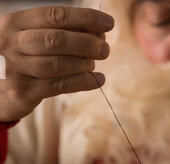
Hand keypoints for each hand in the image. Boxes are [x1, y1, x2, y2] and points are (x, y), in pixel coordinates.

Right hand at [0, 5, 113, 121]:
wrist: (8, 90)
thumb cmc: (31, 58)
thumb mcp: (41, 39)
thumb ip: (67, 33)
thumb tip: (99, 33)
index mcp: (16, 22)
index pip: (55, 15)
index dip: (85, 18)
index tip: (108, 23)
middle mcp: (12, 43)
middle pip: (55, 40)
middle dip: (85, 43)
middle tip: (105, 49)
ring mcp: (16, 68)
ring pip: (57, 65)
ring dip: (83, 64)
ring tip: (95, 64)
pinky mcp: (24, 91)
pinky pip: (59, 86)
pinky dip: (83, 82)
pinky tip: (97, 80)